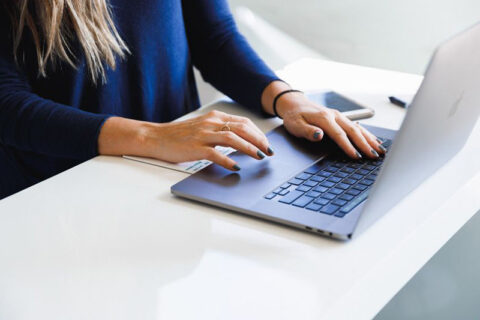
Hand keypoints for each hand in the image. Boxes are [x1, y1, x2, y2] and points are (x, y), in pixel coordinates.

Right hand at [137, 110, 272, 170]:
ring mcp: (203, 135)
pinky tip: (236, 167)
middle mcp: (211, 123)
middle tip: (269, 151)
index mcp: (214, 117)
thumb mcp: (203, 127)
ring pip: (233, 138)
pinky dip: (228, 160)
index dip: (258, 133)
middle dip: (259, 140)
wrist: (156, 137)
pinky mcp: (195, 148)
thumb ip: (220, 131)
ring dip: (249, 148)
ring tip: (259, 157)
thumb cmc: (179, 135)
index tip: (267, 143)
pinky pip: (216, 154)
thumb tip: (241, 141)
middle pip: (242, 128)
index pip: (243, 122)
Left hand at [276, 92, 385, 158]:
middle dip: (365, 144)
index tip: (356, 156)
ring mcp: (339, 116)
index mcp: (324, 118)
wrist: (295, 104)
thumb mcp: (295, 125)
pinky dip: (367, 134)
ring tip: (380, 150)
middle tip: (374, 156)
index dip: (348, 146)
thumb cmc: (294, 117)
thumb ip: (307, 131)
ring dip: (370, 139)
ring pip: (358, 128)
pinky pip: (357, 126)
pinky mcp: (341, 118)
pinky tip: (375, 141)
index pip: (339, 134)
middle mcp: (335, 116)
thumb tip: (319, 135)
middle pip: (353, 131)